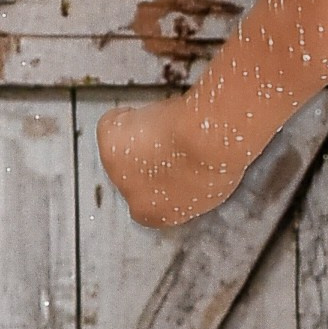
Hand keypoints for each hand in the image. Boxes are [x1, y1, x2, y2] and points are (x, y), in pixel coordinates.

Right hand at [96, 95, 228, 230]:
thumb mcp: (211, 186)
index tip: (167, 166)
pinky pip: (111, 125)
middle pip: (131, 177)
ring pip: (120, 150)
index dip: (157, 179)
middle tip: (168, 141)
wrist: (207, 140)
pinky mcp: (108, 145)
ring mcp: (118, 172)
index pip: (149, 202)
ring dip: (136, 138)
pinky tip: (150, 114)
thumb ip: (190, 187)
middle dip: (144, 159)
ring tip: (165, 127)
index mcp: (161, 215)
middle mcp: (136, 199)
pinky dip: (124, 117)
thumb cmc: (219, 161)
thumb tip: (191, 175)